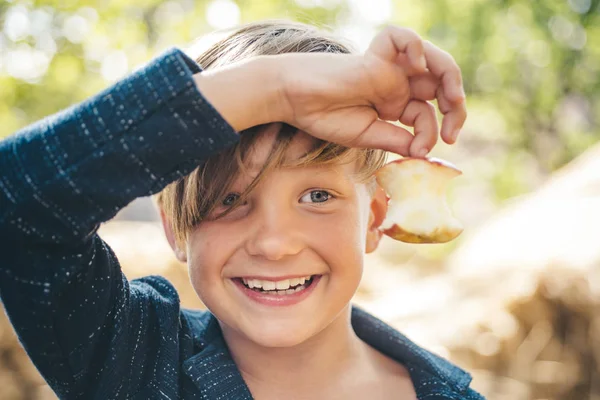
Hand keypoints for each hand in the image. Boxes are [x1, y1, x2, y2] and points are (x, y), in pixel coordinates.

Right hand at [274, 26, 465, 155]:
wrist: (296, 101)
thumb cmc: (326, 117)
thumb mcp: (369, 136)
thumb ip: (397, 140)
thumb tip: (426, 151)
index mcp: (395, 105)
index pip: (427, 115)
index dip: (431, 133)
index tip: (421, 151)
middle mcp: (397, 84)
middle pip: (440, 86)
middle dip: (455, 108)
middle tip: (452, 133)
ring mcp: (389, 67)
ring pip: (433, 60)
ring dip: (450, 78)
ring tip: (453, 100)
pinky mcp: (376, 54)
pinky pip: (401, 38)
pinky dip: (415, 46)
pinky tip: (416, 65)